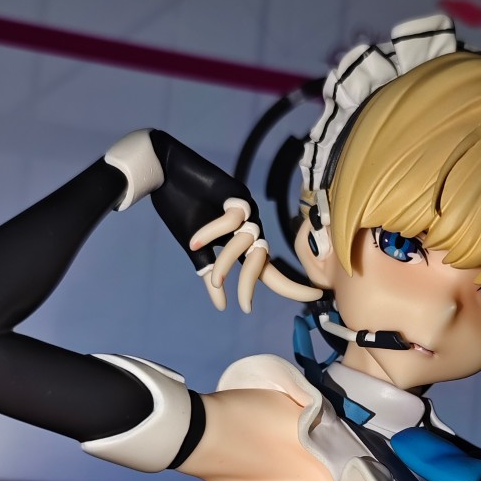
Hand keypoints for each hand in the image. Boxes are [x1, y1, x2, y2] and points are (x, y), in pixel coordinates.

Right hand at [147, 130, 319, 312]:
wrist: (165, 173)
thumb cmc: (181, 208)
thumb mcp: (195, 250)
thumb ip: (211, 276)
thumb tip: (223, 307)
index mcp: (241, 241)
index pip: (269, 268)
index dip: (291, 284)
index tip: (315, 298)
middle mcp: (249, 225)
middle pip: (262, 259)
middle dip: (253, 284)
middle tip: (246, 307)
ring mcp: (246, 208)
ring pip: (246, 242)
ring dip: (225, 262)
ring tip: (209, 272)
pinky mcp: (237, 192)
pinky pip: (233, 220)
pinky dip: (212, 232)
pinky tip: (194, 239)